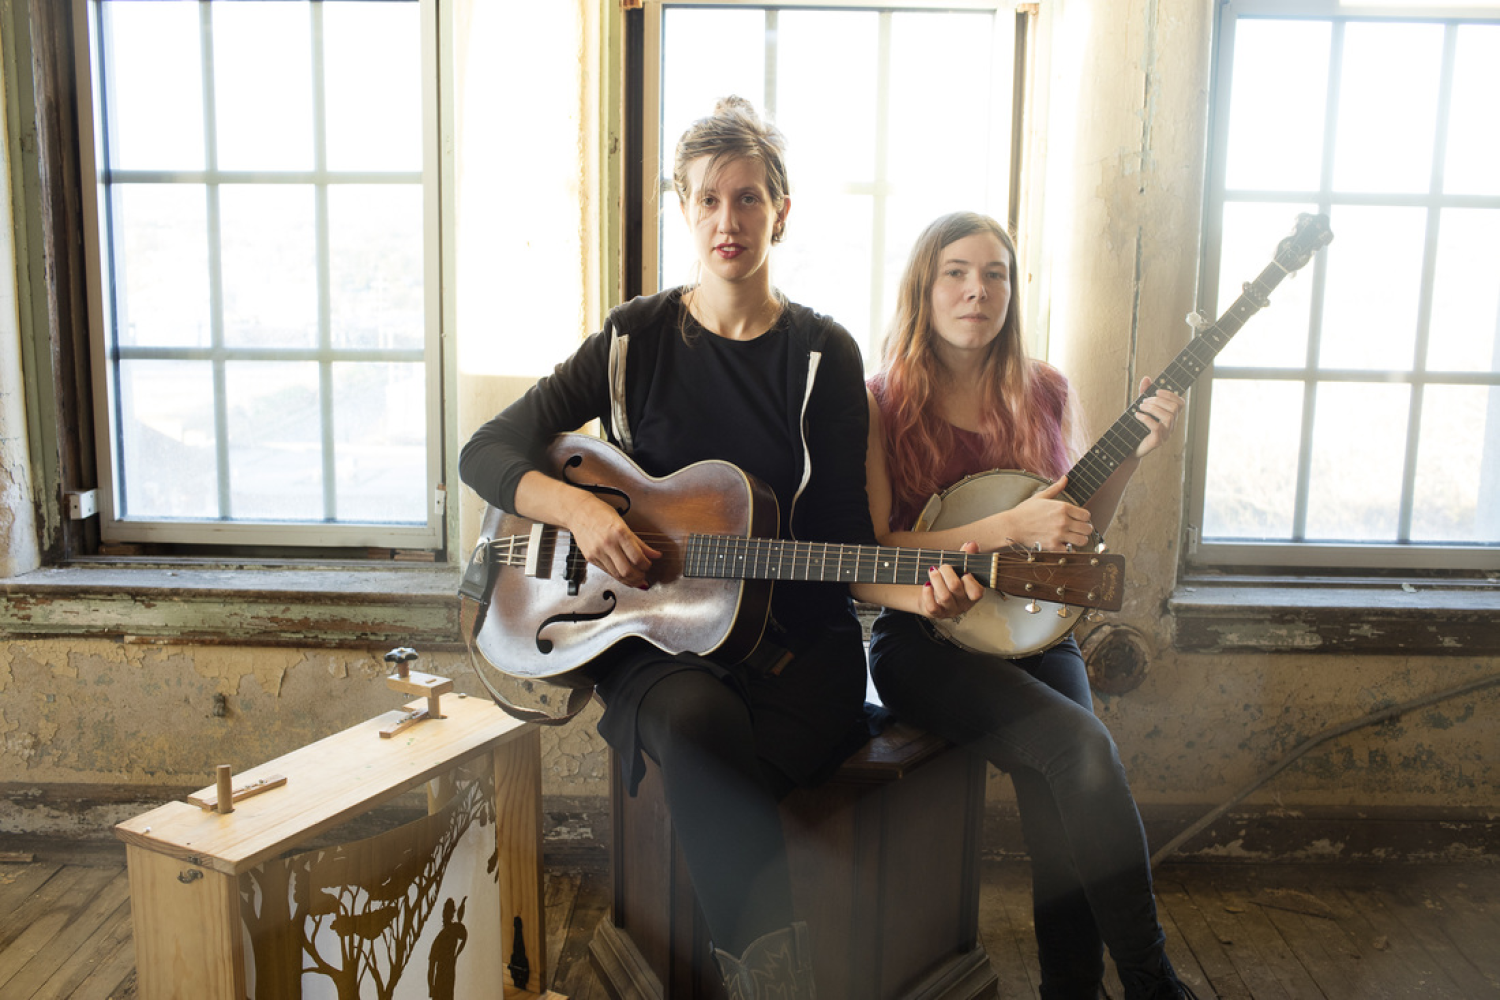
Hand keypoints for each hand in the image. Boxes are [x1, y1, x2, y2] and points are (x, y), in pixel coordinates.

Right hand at [565, 492, 660, 588]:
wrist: (578, 512)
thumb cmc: (601, 514)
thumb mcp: (624, 524)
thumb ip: (640, 543)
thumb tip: (655, 555)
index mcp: (619, 533)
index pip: (637, 557)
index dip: (646, 565)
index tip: (648, 565)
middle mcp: (608, 544)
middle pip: (627, 571)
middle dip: (639, 577)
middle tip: (644, 576)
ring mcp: (597, 552)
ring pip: (617, 575)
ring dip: (629, 580)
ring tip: (636, 579)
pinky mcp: (590, 558)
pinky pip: (607, 572)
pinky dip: (618, 576)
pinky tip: (623, 575)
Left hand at [920, 541, 984, 620]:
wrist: (934, 596)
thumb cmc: (950, 581)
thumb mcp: (959, 568)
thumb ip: (966, 557)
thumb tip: (971, 545)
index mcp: (973, 594)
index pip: (977, 592)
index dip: (970, 581)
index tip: (964, 571)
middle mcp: (963, 604)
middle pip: (956, 588)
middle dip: (947, 573)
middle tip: (943, 566)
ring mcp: (950, 610)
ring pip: (944, 597)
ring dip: (936, 580)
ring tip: (933, 571)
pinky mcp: (937, 613)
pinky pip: (932, 607)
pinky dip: (928, 594)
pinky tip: (927, 584)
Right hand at [975, 476, 1092, 550]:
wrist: (1012, 526)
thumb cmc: (1025, 511)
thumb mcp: (1041, 496)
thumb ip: (1056, 488)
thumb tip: (1065, 478)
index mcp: (1063, 507)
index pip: (1086, 515)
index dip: (1084, 518)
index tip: (1079, 519)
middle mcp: (1064, 521)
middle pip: (1087, 528)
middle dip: (1085, 529)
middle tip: (1079, 530)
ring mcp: (1059, 534)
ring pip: (1083, 540)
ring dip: (1080, 540)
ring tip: (1073, 538)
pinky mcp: (1053, 546)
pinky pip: (1070, 550)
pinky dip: (1069, 549)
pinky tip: (1064, 545)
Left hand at [1132, 376, 1182, 457]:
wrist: (1130, 448)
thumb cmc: (1137, 427)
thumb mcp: (1142, 408)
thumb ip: (1144, 393)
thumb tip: (1146, 378)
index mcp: (1171, 417)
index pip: (1180, 403)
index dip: (1171, 395)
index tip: (1157, 390)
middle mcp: (1171, 425)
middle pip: (1174, 408)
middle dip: (1159, 400)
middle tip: (1144, 400)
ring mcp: (1166, 434)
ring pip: (1168, 416)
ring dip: (1153, 408)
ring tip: (1141, 406)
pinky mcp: (1157, 441)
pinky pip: (1156, 427)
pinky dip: (1146, 418)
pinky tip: (1137, 415)